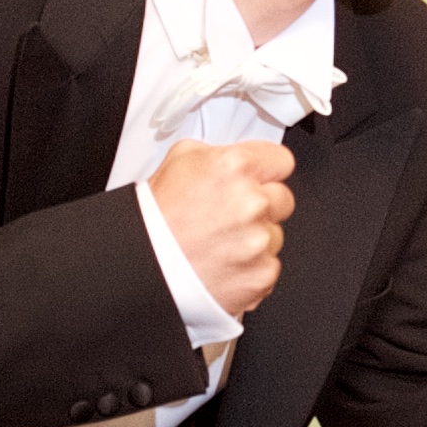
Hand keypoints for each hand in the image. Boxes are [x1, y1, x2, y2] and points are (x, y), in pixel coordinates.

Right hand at [149, 136, 293, 319]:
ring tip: (220, 243)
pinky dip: (251, 268)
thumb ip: (221, 152)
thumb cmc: (155, 217)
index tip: (259, 180)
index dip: (267, 171)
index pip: (282, 161)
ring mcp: (259, 241)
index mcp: (235, 167)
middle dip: (262, 205)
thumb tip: (243, 157)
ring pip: (276, 235)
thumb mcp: (181, 158)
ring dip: (255, 239)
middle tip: (229, 216)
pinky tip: (224, 263)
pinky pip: (269, 266)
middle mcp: (252, 202)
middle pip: (283, 198)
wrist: (143, 265)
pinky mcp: (261, 274)